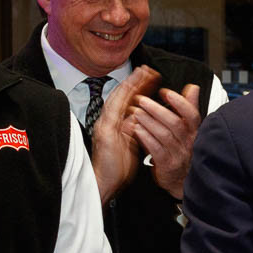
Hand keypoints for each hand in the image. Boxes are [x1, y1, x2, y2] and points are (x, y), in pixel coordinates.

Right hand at [89, 66, 158, 202]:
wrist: (104, 183)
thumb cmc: (116, 168)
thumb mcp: (130, 144)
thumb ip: (134, 130)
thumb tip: (141, 118)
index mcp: (114, 123)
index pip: (126, 101)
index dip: (137, 87)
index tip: (149, 77)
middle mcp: (107, 121)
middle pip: (121, 96)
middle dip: (134, 81)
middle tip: (147, 69)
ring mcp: (105, 126)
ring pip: (117, 99)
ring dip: (130, 85)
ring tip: (142, 74)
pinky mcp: (105, 133)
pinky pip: (115, 114)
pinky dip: (123, 102)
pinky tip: (133, 93)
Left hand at [131, 84, 203, 199]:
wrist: (181, 179)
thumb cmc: (182, 150)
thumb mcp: (188, 128)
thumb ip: (189, 107)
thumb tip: (193, 87)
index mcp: (193, 131)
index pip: (192, 114)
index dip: (179, 102)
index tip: (165, 91)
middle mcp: (187, 142)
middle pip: (175, 123)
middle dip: (157, 109)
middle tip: (141, 100)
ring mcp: (178, 154)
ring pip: (164, 135)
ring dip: (148, 121)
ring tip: (135, 112)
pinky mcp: (167, 165)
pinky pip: (156, 150)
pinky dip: (146, 138)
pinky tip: (137, 130)